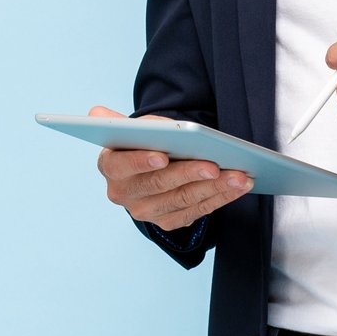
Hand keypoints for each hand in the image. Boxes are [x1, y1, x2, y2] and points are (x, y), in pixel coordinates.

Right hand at [88, 104, 249, 229]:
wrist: (150, 167)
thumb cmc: (141, 142)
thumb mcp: (129, 129)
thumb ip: (116, 121)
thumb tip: (97, 113)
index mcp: (111, 166)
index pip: (123, 165)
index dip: (142, 161)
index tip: (163, 156)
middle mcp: (124, 194)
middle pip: (160, 184)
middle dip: (190, 174)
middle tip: (215, 164)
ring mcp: (146, 212)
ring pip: (183, 200)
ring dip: (215, 188)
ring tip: (239, 175)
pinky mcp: (168, 222)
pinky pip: (197, 211)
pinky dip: (221, 198)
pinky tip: (239, 186)